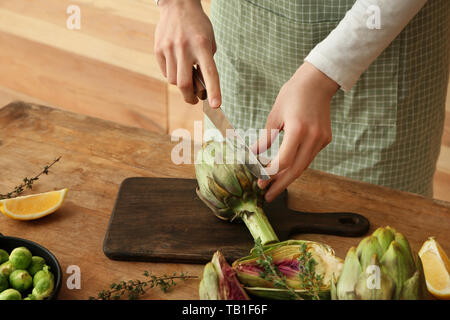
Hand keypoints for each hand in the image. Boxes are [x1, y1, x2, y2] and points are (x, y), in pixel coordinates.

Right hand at [155, 0, 220, 107]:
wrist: (178, 5)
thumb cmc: (198, 26)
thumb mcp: (209, 41)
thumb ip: (206, 62)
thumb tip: (200, 86)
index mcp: (202, 45)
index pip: (210, 72)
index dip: (213, 90)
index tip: (216, 105)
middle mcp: (184, 47)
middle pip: (184, 83)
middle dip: (190, 97)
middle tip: (194, 99)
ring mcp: (169, 48)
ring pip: (173, 80)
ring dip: (181, 85)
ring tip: (187, 75)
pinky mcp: (158, 49)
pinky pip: (166, 72)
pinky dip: (173, 74)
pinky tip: (177, 65)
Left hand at [254, 62, 338, 201]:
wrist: (317, 82)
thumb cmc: (292, 94)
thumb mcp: (274, 116)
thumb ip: (265, 139)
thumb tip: (252, 155)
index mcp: (298, 129)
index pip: (284, 160)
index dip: (271, 174)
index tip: (260, 181)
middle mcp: (313, 137)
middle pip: (296, 169)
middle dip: (281, 185)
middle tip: (268, 196)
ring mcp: (322, 139)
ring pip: (304, 165)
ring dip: (288, 177)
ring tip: (274, 186)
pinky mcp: (325, 139)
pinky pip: (309, 157)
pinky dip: (297, 165)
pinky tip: (285, 170)